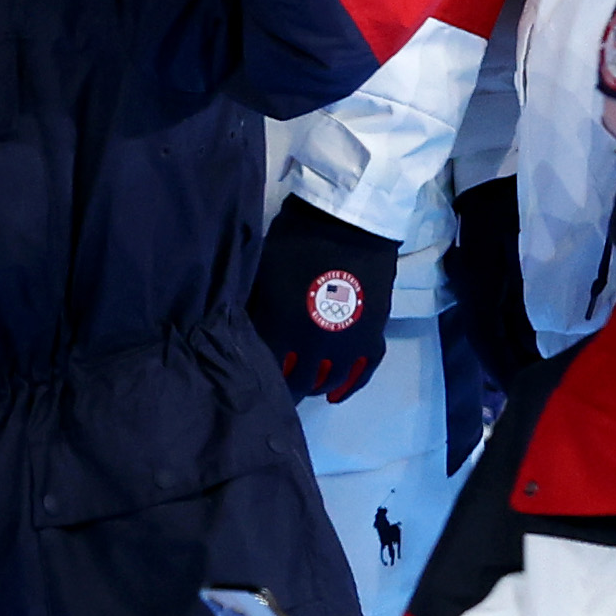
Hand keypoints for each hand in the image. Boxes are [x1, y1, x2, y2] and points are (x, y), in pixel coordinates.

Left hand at [251, 202, 400, 403]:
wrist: (348, 221)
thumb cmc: (295, 240)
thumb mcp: (262, 274)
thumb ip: (256, 310)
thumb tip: (242, 332)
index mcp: (280, 327)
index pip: (264, 367)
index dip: (256, 378)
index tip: (251, 382)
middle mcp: (312, 344)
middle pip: (297, 383)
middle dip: (286, 390)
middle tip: (279, 390)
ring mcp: (346, 343)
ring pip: (328, 380)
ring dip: (315, 386)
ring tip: (306, 384)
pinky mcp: (373, 336)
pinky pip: (362, 372)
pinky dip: (350, 386)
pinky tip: (335, 394)